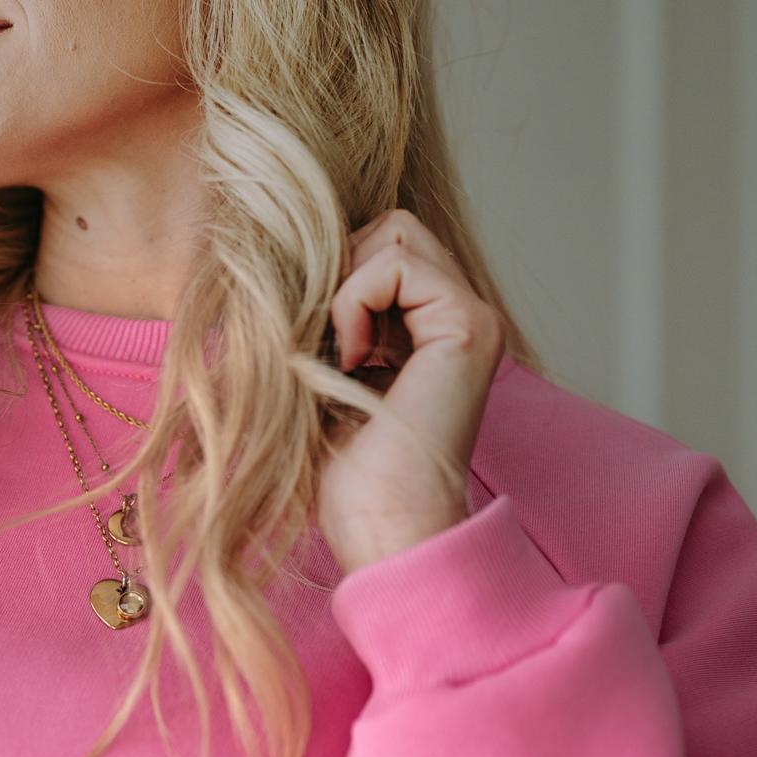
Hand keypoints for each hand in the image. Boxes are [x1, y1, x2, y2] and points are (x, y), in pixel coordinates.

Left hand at [315, 207, 505, 576]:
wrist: (383, 527)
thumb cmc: (346, 471)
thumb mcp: (324, 371)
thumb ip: (328, 314)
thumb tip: (283, 258)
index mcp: (433, 326)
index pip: (381, 246)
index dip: (334, 277)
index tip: (316, 345)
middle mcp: (461, 315)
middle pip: (391, 229)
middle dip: (340, 271)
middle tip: (323, 342)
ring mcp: (472, 317)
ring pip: (395, 235)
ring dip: (344, 289)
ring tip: (338, 355)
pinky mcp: (469, 325)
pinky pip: (396, 264)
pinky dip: (353, 302)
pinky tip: (351, 362)